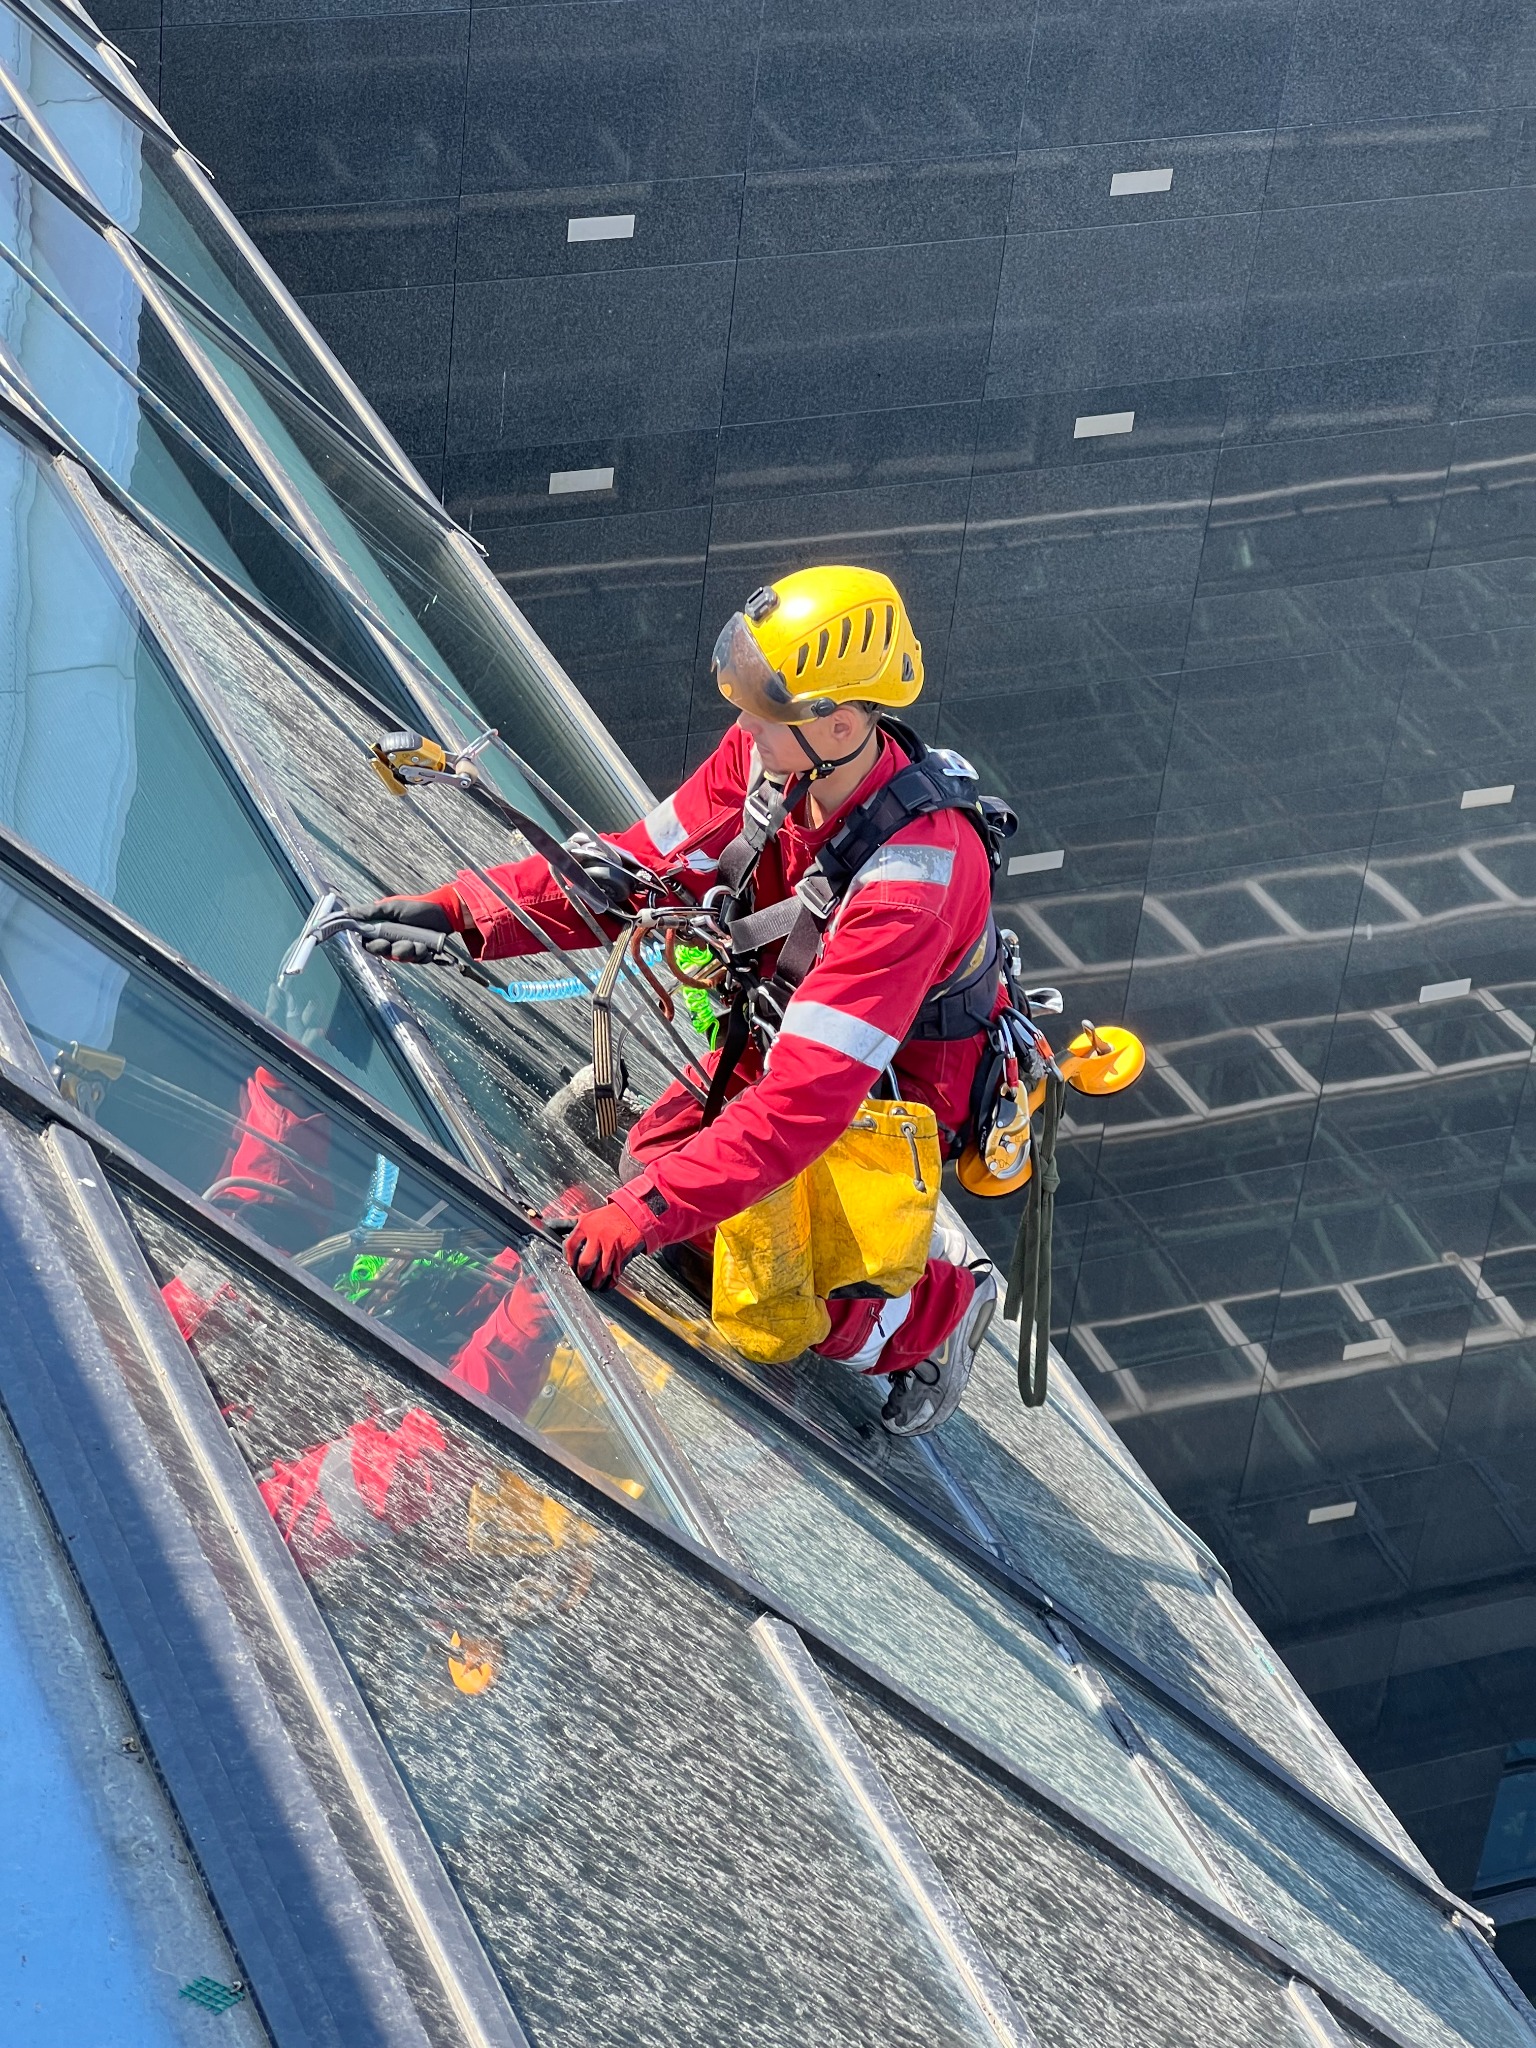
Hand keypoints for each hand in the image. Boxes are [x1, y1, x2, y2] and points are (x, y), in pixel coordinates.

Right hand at [345, 896, 459, 963]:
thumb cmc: (417, 907)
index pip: (369, 943)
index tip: (383, 943)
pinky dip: (423, 955)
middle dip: (395, 949)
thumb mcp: (393, 907)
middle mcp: (392, 940)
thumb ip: (371, 912)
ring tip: (421, 943)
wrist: (444, 912)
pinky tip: (428, 948)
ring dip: (411, 951)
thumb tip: (347, 912)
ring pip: (402, 958)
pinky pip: (417, 961)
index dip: (374, 946)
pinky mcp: (420, 953)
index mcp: (382, 929)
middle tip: (406, 943)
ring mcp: (406, 947)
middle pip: (385, 953)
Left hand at [562, 1204, 644, 1290]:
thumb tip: (547, 1225)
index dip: (568, 1259)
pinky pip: (614, 1274)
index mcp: (586, 1227)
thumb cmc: (607, 1217)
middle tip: (581, 1277)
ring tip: (592, 1284)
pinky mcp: (623, 1255)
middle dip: (581, 1274)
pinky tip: (605, 1284)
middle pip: (584, 1263)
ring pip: (599, 1273)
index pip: (570, 1247)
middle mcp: (598, 1237)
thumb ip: (565, 1224)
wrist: (633, 1214)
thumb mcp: (585, 1217)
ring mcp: (611, 1247)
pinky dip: (609, 1283)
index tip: (569, 1265)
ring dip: (595, 1282)